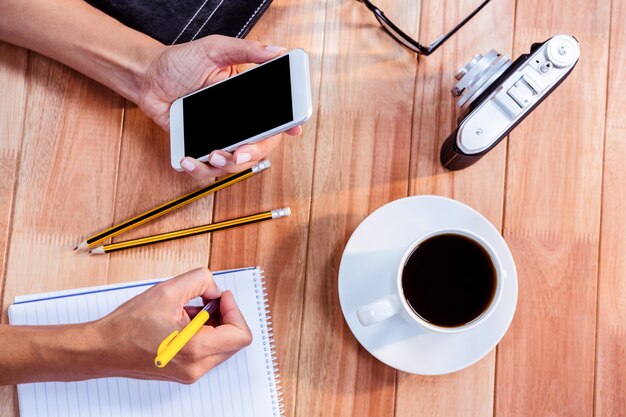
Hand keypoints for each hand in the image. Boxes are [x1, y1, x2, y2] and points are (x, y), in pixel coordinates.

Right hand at [95, 268, 251, 383]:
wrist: (102, 349)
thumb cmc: (128, 326)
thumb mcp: (168, 290)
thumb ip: (200, 281)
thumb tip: (215, 289)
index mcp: (196, 350)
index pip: (240, 335)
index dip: (234, 310)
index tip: (220, 297)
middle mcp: (196, 368)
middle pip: (233, 340)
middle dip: (223, 315)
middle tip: (203, 300)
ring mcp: (190, 373)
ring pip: (220, 345)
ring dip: (211, 324)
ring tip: (185, 312)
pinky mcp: (184, 372)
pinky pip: (206, 351)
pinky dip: (201, 333)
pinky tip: (180, 322)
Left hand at [138, 35, 301, 179]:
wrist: (147, 78)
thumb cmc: (180, 61)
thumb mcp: (215, 49)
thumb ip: (246, 50)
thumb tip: (277, 51)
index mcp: (247, 99)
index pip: (274, 117)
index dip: (287, 125)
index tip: (293, 129)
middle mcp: (237, 121)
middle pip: (259, 147)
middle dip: (252, 154)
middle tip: (240, 152)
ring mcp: (219, 137)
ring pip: (234, 164)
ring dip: (226, 165)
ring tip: (212, 155)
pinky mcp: (199, 148)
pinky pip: (206, 169)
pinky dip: (199, 170)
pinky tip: (188, 160)